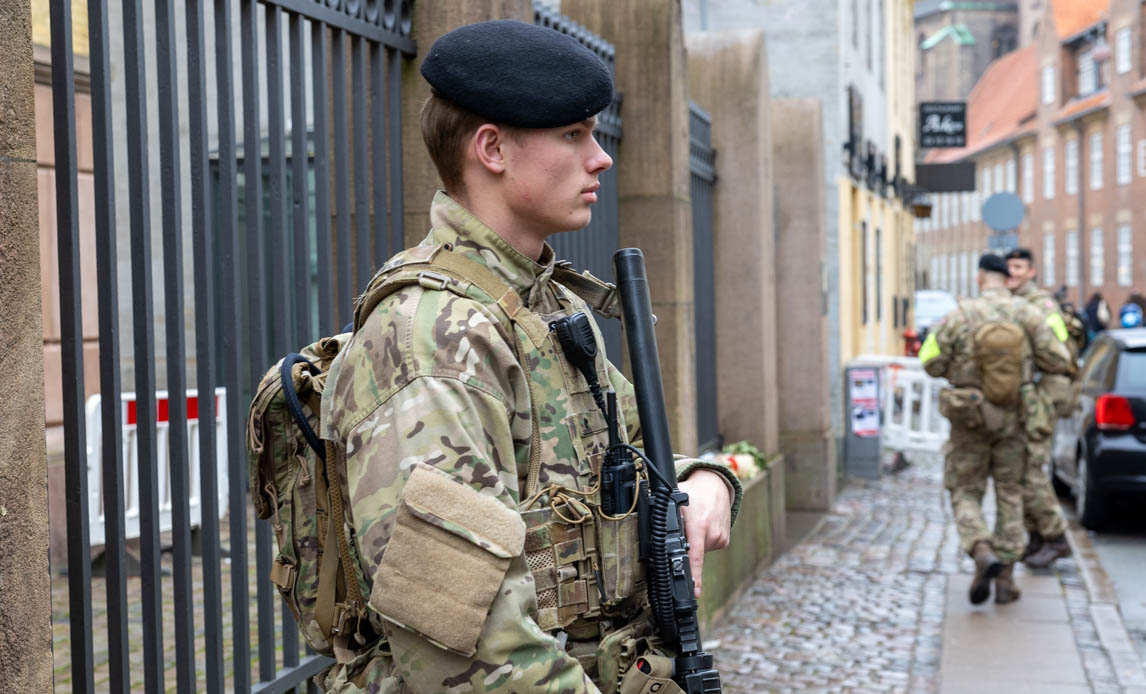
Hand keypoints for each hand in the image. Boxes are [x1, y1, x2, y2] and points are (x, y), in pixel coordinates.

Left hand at [676, 469, 731, 598]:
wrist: (715, 486)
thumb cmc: (693, 493)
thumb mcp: (676, 501)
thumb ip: (664, 516)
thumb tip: (647, 529)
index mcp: (698, 526)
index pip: (695, 556)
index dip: (694, 576)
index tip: (695, 591)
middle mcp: (711, 533)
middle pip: (693, 554)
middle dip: (685, 546)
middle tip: (685, 527)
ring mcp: (720, 538)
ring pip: (700, 552)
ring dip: (695, 543)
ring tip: (696, 523)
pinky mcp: (724, 541)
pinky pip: (709, 548)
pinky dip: (703, 541)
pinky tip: (703, 526)